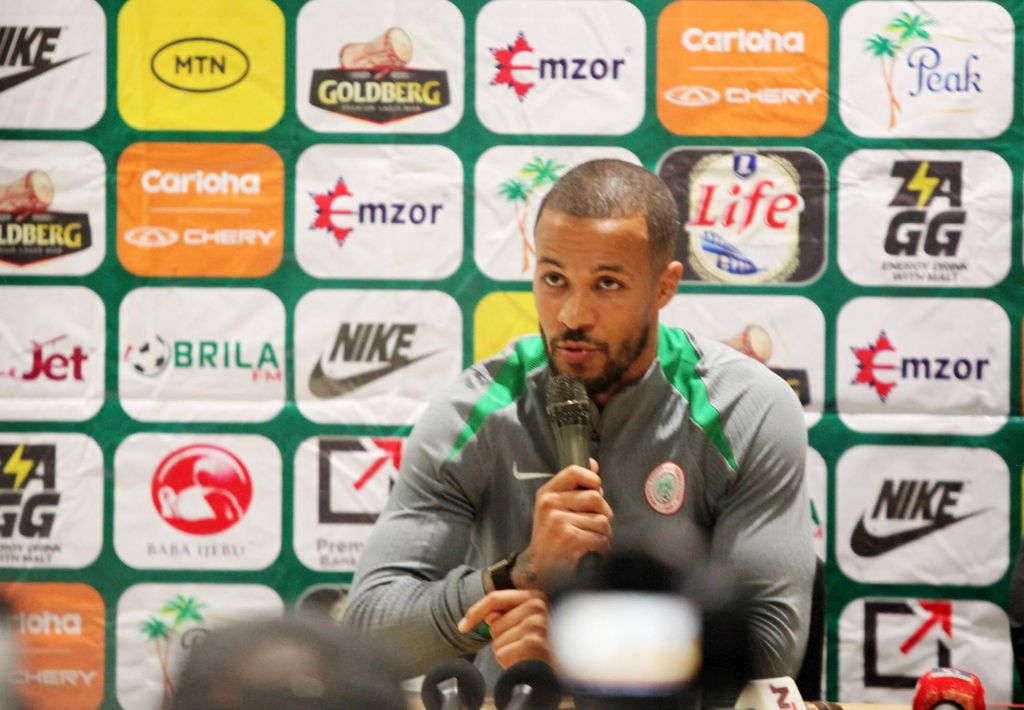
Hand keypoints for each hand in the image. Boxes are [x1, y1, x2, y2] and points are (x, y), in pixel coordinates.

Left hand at [458, 590, 552, 668]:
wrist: (565, 665)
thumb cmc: (544, 643)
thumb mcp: (527, 622)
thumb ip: (507, 614)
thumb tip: (490, 616)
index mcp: (534, 596)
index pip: (495, 598)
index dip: (475, 612)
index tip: (462, 626)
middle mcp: (537, 606)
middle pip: (494, 624)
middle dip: (502, 638)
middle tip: (522, 644)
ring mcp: (536, 624)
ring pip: (497, 642)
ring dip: (507, 652)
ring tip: (526, 654)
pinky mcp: (533, 643)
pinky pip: (502, 654)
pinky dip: (509, 663)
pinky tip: (525, 662)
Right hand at [513, 458, 611, 589]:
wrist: (537, 570)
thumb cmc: (551, 539)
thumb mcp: (555, 508)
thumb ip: (575, 488)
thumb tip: (593, 464)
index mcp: (547, 494)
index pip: (575, 471)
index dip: (592, 480)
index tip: (595, 491)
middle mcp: (550, 504)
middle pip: (596, 498)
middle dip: (603, 514)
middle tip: (593, 526)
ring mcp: (559, 521)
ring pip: (602, 521)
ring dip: (603, 535)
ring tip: (589, 542)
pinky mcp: (570, 539)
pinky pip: (601, 539)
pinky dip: (601, 550)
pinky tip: (589, 553)